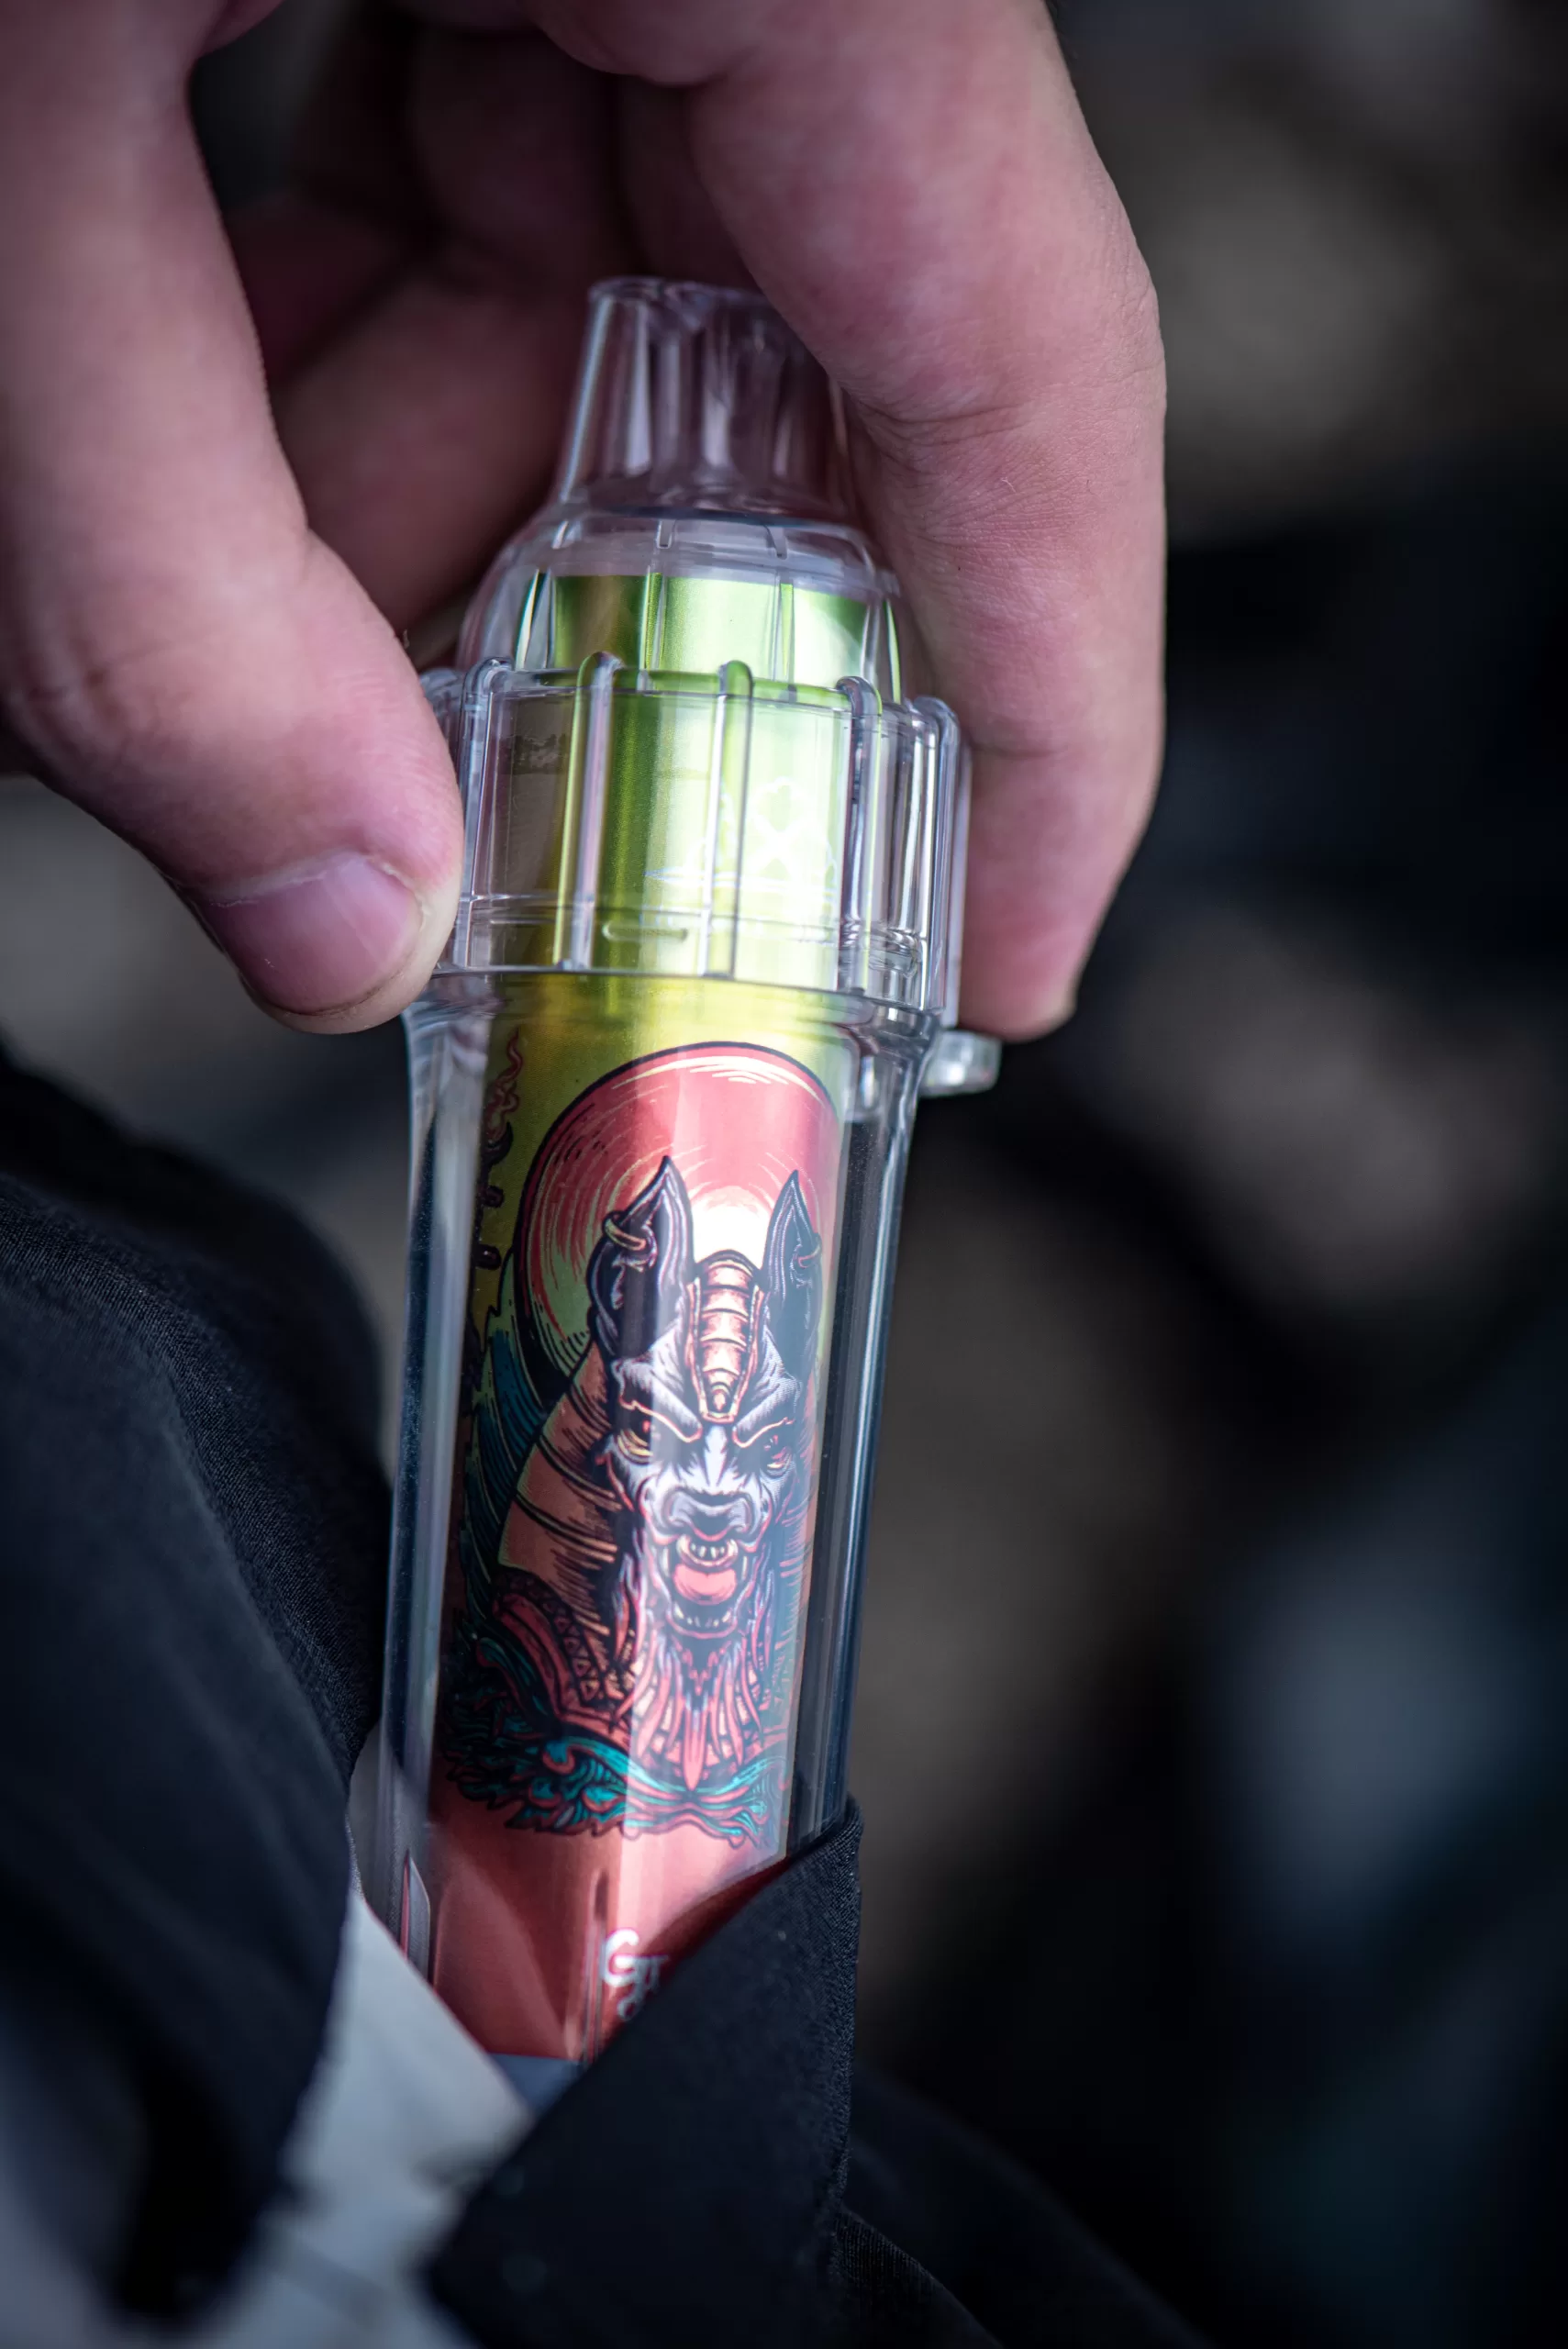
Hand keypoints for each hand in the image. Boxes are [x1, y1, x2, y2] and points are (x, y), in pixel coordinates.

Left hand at [0, 0, 1163, 1038]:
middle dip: (605, 631)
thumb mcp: (0, 129)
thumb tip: (328, 918)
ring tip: (240, 615)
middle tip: (489, 839)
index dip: (1047, 706)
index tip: (1008, 944)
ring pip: (612, 272)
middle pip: (795, 355)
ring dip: (416, 488)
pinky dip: (337, 320)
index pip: (1021, 373)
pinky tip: (191, 405)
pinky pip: (483, 140)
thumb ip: (150, 575)